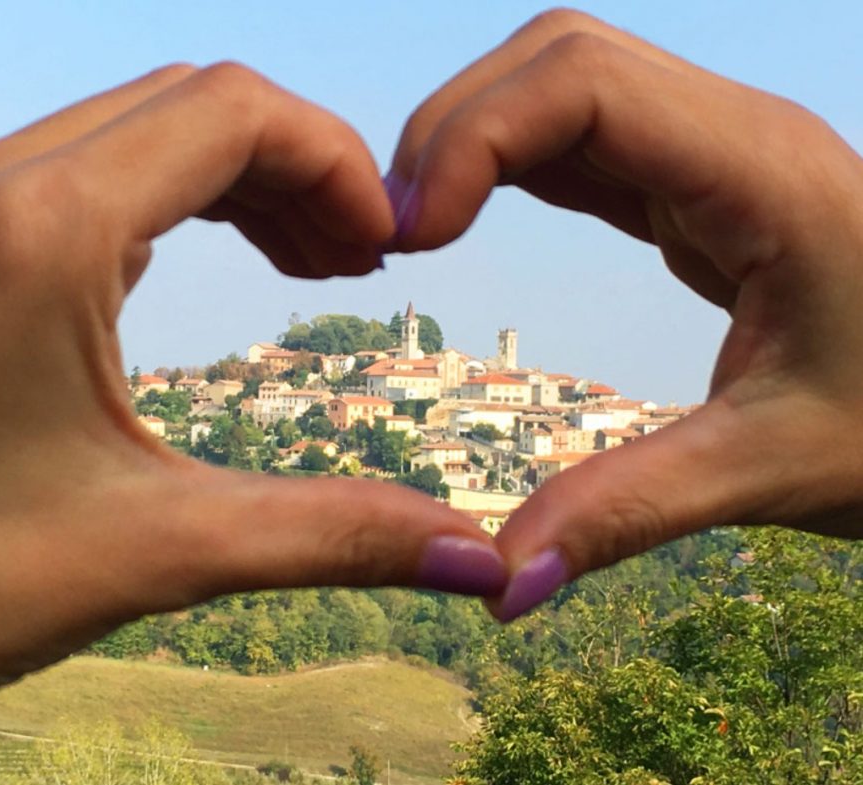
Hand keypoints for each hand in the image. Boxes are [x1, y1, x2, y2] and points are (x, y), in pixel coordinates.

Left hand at [0, 64, 505, 783]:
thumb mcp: (165, 549)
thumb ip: (338, 534)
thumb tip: (479, 562)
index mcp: (41, 233)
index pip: (233, 111)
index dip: (336, 165)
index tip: (379, 252)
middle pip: (183, 103)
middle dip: (290, 167)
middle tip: (347, 265)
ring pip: (114, 129)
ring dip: (217, 177)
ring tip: (286, 263)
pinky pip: (49, 171)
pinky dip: (139, 197)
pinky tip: (168, 273)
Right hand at [384, 9, 862, 619]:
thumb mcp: (773, 471)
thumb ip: (627, 513)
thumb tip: (498, 583)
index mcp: (762, 173)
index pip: (583, 84)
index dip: (472, 138)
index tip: (414, 237)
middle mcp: (735, 135)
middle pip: (558, 59)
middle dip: (454, 128)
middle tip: (395, 236)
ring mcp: (714, 151)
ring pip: (563, 83)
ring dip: (474, 138)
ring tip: (417, 229)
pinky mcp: (697, 185)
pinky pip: (581, 139)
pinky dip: (507, 163)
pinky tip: (465, 218)